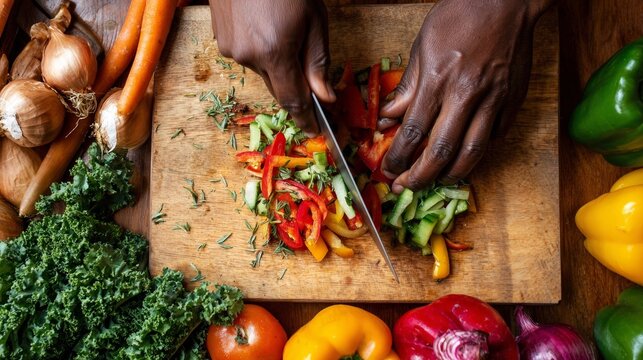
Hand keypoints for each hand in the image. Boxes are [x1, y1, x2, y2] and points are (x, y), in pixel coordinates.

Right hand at [209, 0, 335, 133]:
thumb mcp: (314, 20)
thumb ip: (318, 62)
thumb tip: (325, 97)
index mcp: (274, 52)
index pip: (293, 100)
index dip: (305, 118)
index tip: (315, 130)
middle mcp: (248, 56)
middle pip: (278, 86)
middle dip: (294, 84)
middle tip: (308, 69)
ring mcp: (230, 48)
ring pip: (262, 70)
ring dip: (276, 62)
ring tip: (282, 30)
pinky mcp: (219, 39)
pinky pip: (246, 56)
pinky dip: (260, 50)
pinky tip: (265, 26)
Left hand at [380, 0, 552, 191]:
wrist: (505, 0)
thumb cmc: (460, 16)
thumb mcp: (422, 46)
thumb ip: (407, 86)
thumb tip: (388, 117)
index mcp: (438, 80)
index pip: (413, 132)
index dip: (398, 157)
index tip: (389, 170)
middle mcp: (466, 95)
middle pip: (441, 151)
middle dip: (420, 176)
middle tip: (407, 186)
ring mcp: (494, 100)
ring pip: (472, 152)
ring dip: (452, 174)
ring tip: (437, 180)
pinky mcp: (513, 101)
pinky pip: (496, 136)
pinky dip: (480, 151)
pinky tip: (466, 155)